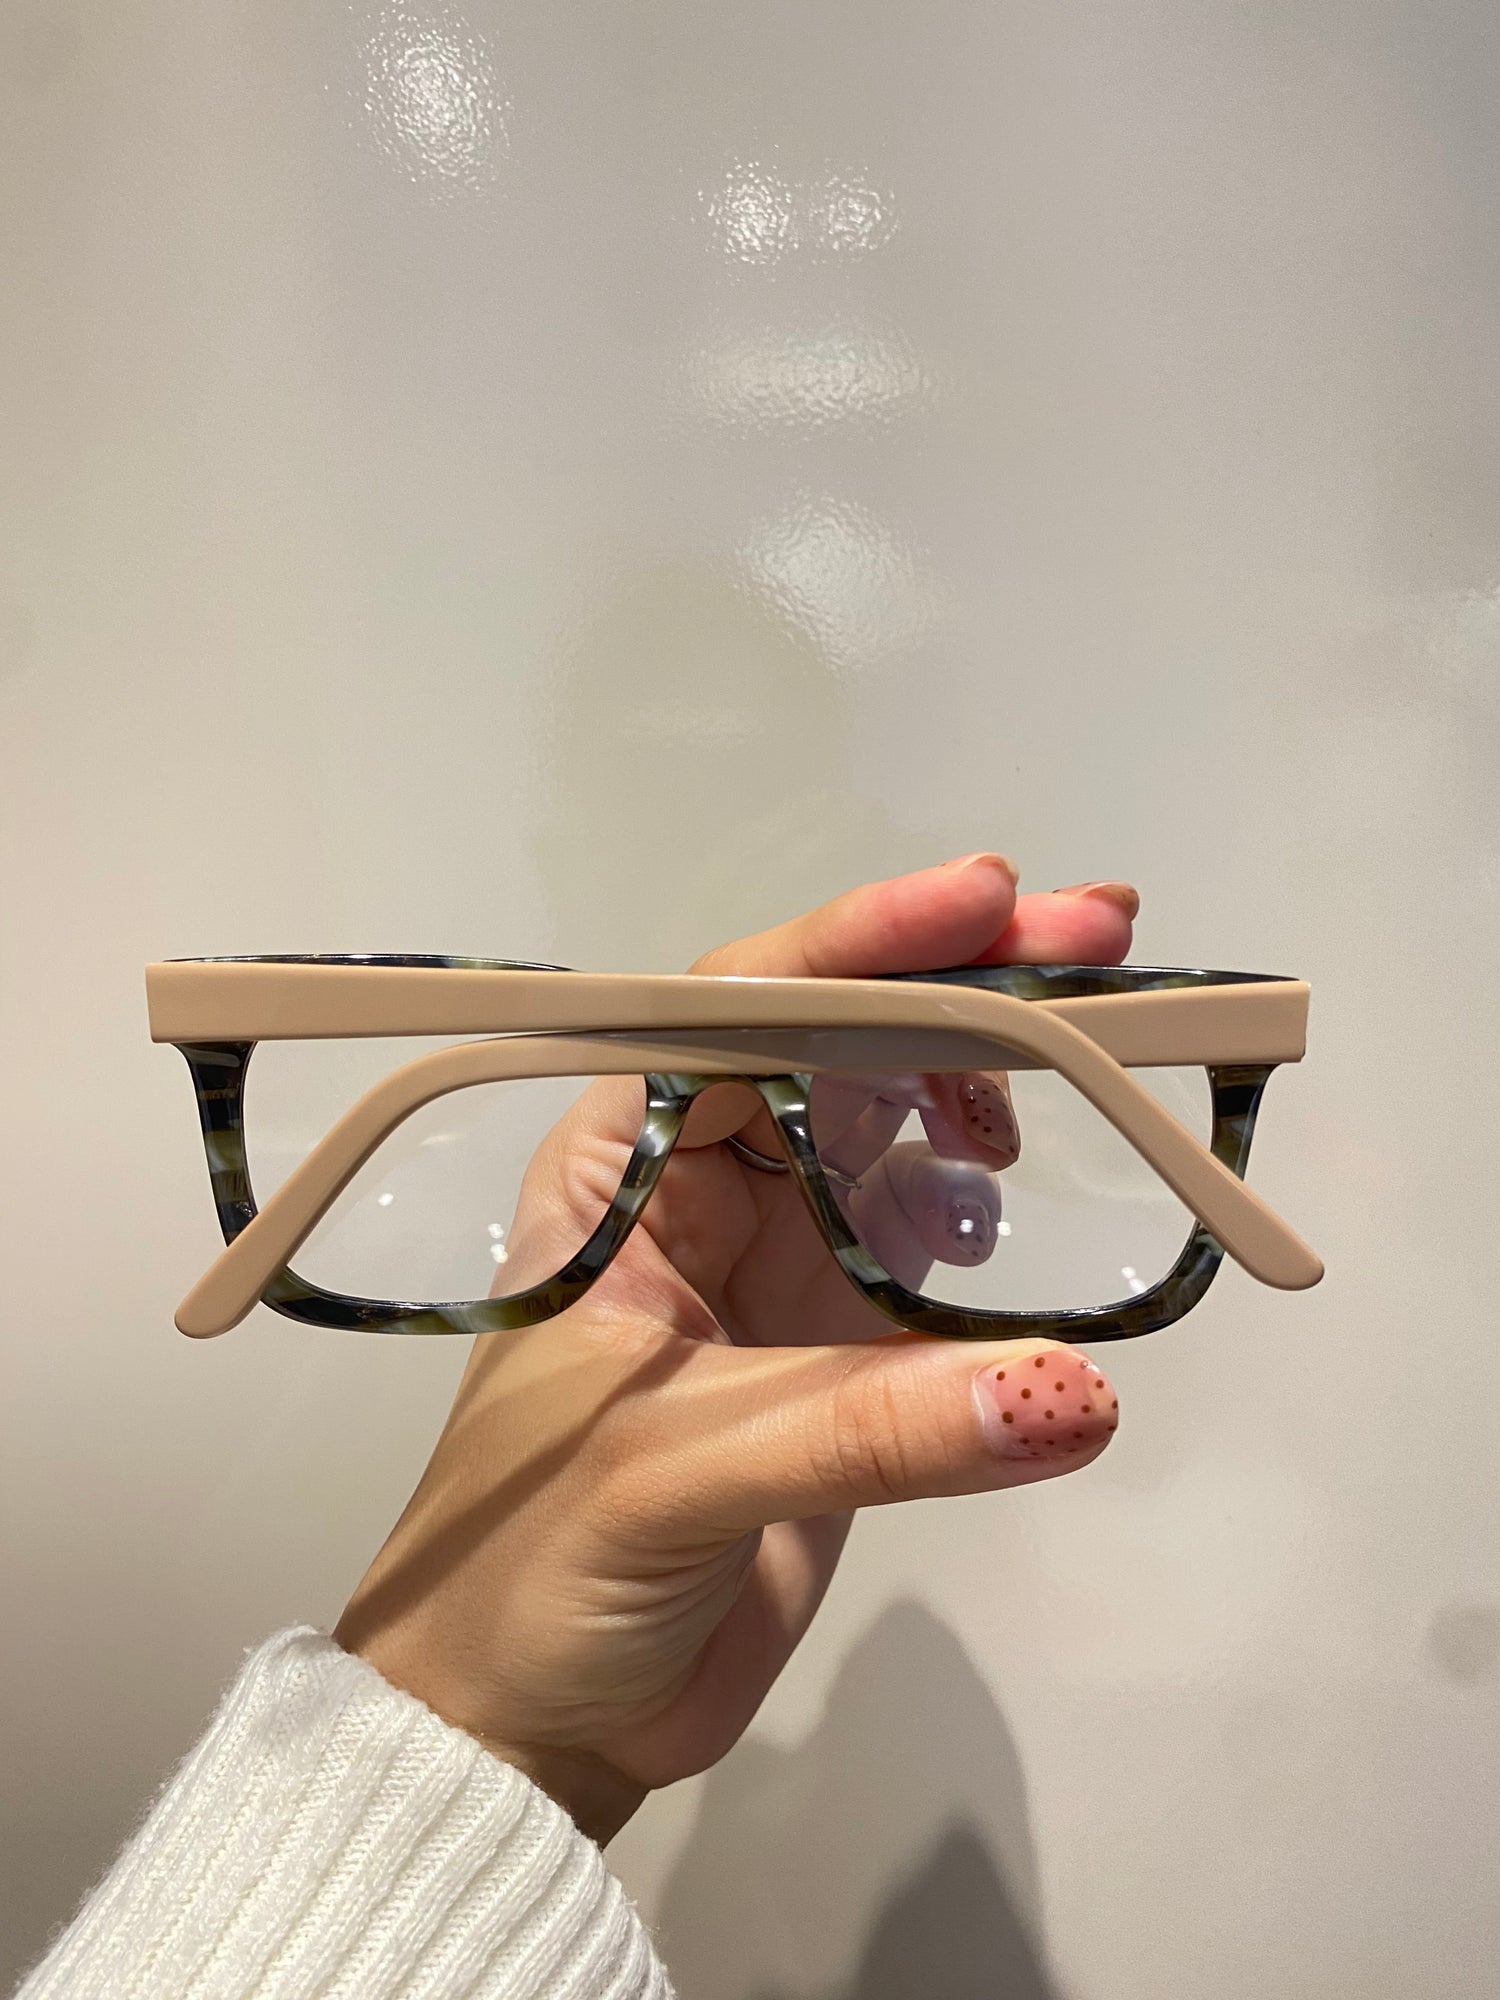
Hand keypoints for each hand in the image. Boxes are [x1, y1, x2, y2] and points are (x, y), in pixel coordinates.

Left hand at [336, 857, 1137, 1841]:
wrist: (536, 1719)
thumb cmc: (537, 1569)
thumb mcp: (678, 1476)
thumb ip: (869, 1431)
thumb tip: (1076, 1390)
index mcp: (617, 1168)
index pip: (738, 1006)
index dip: (863, 941)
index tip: (988, 902)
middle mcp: (694, 1186)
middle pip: (834, 1039)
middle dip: (957, 983)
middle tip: (1101, 939)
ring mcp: (771, 1259)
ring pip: (886, 1121)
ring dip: (979, 1078)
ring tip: (1075, 1079)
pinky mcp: (834, 1343)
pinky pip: (922, 1237)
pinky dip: (978, 1210)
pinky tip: (1005, 1222)